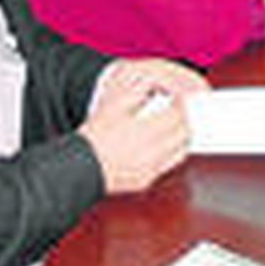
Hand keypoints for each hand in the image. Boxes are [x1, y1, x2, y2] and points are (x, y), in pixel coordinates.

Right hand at [79, 59, 204, 193]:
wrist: (78, 167)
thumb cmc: (94, 136)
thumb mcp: (114, 105)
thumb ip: (141, 92)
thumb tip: (162, 85)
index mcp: (143, 132)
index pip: (179, 114)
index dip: (183, 102)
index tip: (182, 96)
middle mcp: (151, 153)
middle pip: (185, 131)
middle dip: (186, 117)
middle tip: (182, 107)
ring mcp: (150, 169)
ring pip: (183, 148)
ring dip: (183, 134)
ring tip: (175, 122)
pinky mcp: (146, 180)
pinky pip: (171, 163)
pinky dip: (174, 150)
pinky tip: (166, 141)